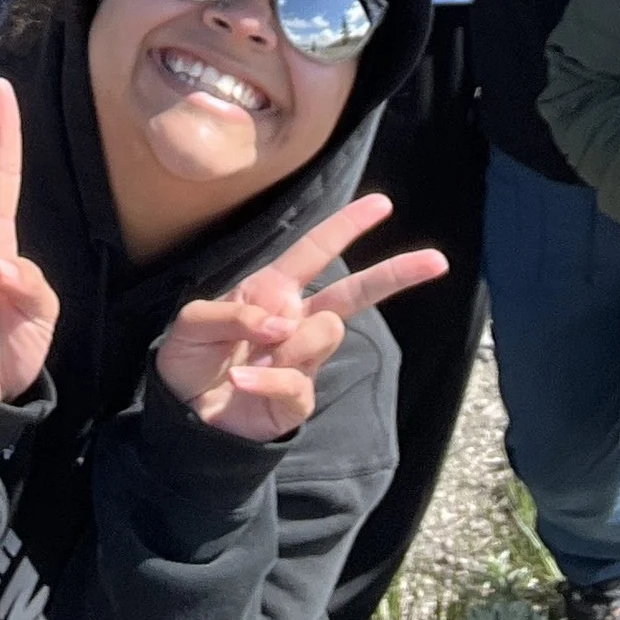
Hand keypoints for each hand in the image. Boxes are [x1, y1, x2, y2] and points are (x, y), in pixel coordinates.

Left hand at [154, 196, 447, 443]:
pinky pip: (296, 381)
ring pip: (325, 332)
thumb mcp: (192, 324)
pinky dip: (265, 380)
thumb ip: (232, 313)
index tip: (383, 204)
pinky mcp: (299, 399)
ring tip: (247, 358)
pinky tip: (242, 381)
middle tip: (437, 260)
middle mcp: (295, 321)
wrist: (183, 416)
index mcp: (272, 291)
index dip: (346, 226)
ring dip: (287, 340)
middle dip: (394, 274)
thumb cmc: (189, 359)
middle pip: (354, 293)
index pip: (314, 251)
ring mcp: (301, 360)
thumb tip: (281, 321)